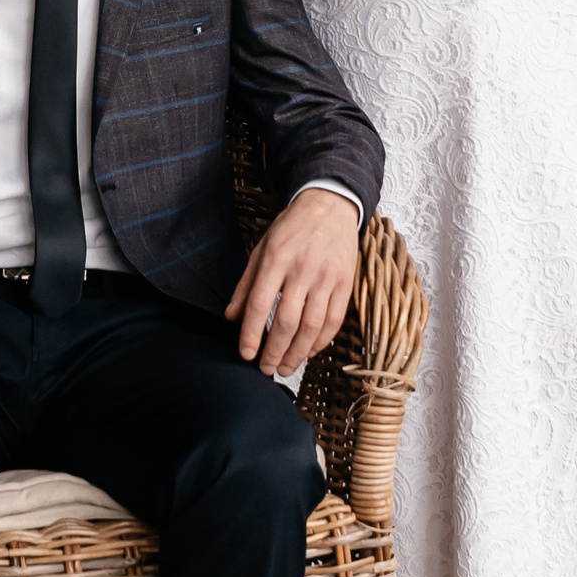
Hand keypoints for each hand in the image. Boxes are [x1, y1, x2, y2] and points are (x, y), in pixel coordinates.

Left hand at [225, 188, 358, 377]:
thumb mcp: (262, 248)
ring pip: (312, 326)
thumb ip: (246, 284)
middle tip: (265, 369)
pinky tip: (308, 352)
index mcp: (276, 258)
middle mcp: (302, 269)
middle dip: (274, 351)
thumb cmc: (291, 229)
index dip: (250, 333)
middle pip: (286, 321)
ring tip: (285, 368)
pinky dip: (321, 342)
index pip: (259, 304)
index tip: (245, 354)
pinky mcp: (346, 283)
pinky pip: (334, 321)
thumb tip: (230, 318)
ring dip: (297, 353)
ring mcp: (327, 277)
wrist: (330, 206)